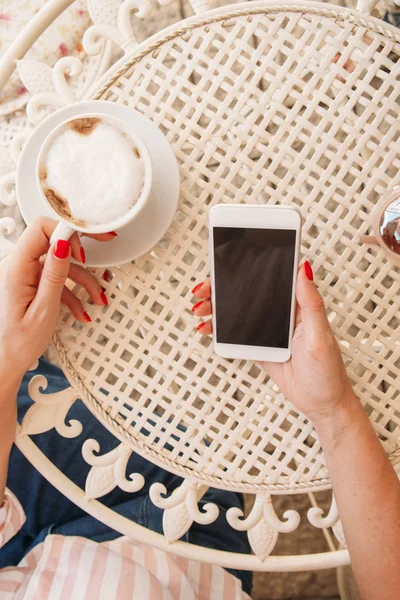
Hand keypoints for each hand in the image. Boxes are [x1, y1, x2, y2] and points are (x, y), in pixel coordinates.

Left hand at [0, 217, 113, 384]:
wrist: (4, 362)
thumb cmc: (17, 343)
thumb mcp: (43, 310)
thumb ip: (54, 275)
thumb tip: (63, 244)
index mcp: (17, 268)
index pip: (41, 229)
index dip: (67, 231)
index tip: (87, 244)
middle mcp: (19, 267)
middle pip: (54, 242)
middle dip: (82, 252)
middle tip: (106, 242)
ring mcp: (26, 275)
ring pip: (61, 264)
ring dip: (83, 280)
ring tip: (98, 299)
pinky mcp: (31, 284)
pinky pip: (56, 278)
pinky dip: (72, 292)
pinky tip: (82, 310)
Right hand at [191, 262, 357, 425]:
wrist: (323, 405)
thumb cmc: (329, 372)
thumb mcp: (320, 336)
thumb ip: (311, 304)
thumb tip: (303, 270)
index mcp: (298, 306)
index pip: (269, 280)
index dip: (246, 270)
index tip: (225, 268)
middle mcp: (282, 314)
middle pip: (247, 294)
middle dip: (221, 289)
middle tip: (204, 292)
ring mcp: (269, 331)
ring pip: (238, 312)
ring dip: (217, 309)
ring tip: (200, 310)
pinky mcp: (261, 347)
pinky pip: (237, 335)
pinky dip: (220, 330)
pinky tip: (208, 328)